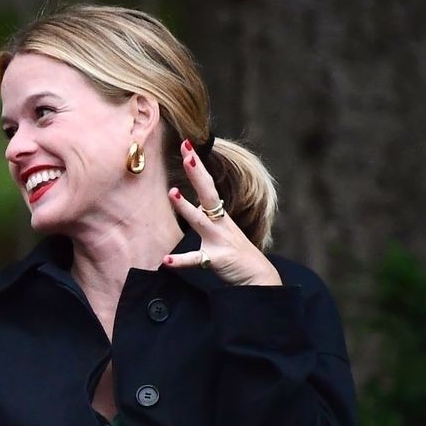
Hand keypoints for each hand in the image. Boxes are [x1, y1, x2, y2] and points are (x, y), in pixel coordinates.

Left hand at [161, 138, 280, 286]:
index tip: (186, 146)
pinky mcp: (217, 259)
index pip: (207, 186)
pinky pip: (196, 259)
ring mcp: (219, 240)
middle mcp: (221, 224)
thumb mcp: (222, 231)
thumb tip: (194, 204)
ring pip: (201, 221)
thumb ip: (207, 218)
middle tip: (186, 152)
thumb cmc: (238, 255)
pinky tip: (166, 260)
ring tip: (172, 193)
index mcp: (220, 216)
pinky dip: (181, 260)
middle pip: (208, 193)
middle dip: (197, 172)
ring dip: (186, 207)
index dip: (197, 167)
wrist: (259, 279)